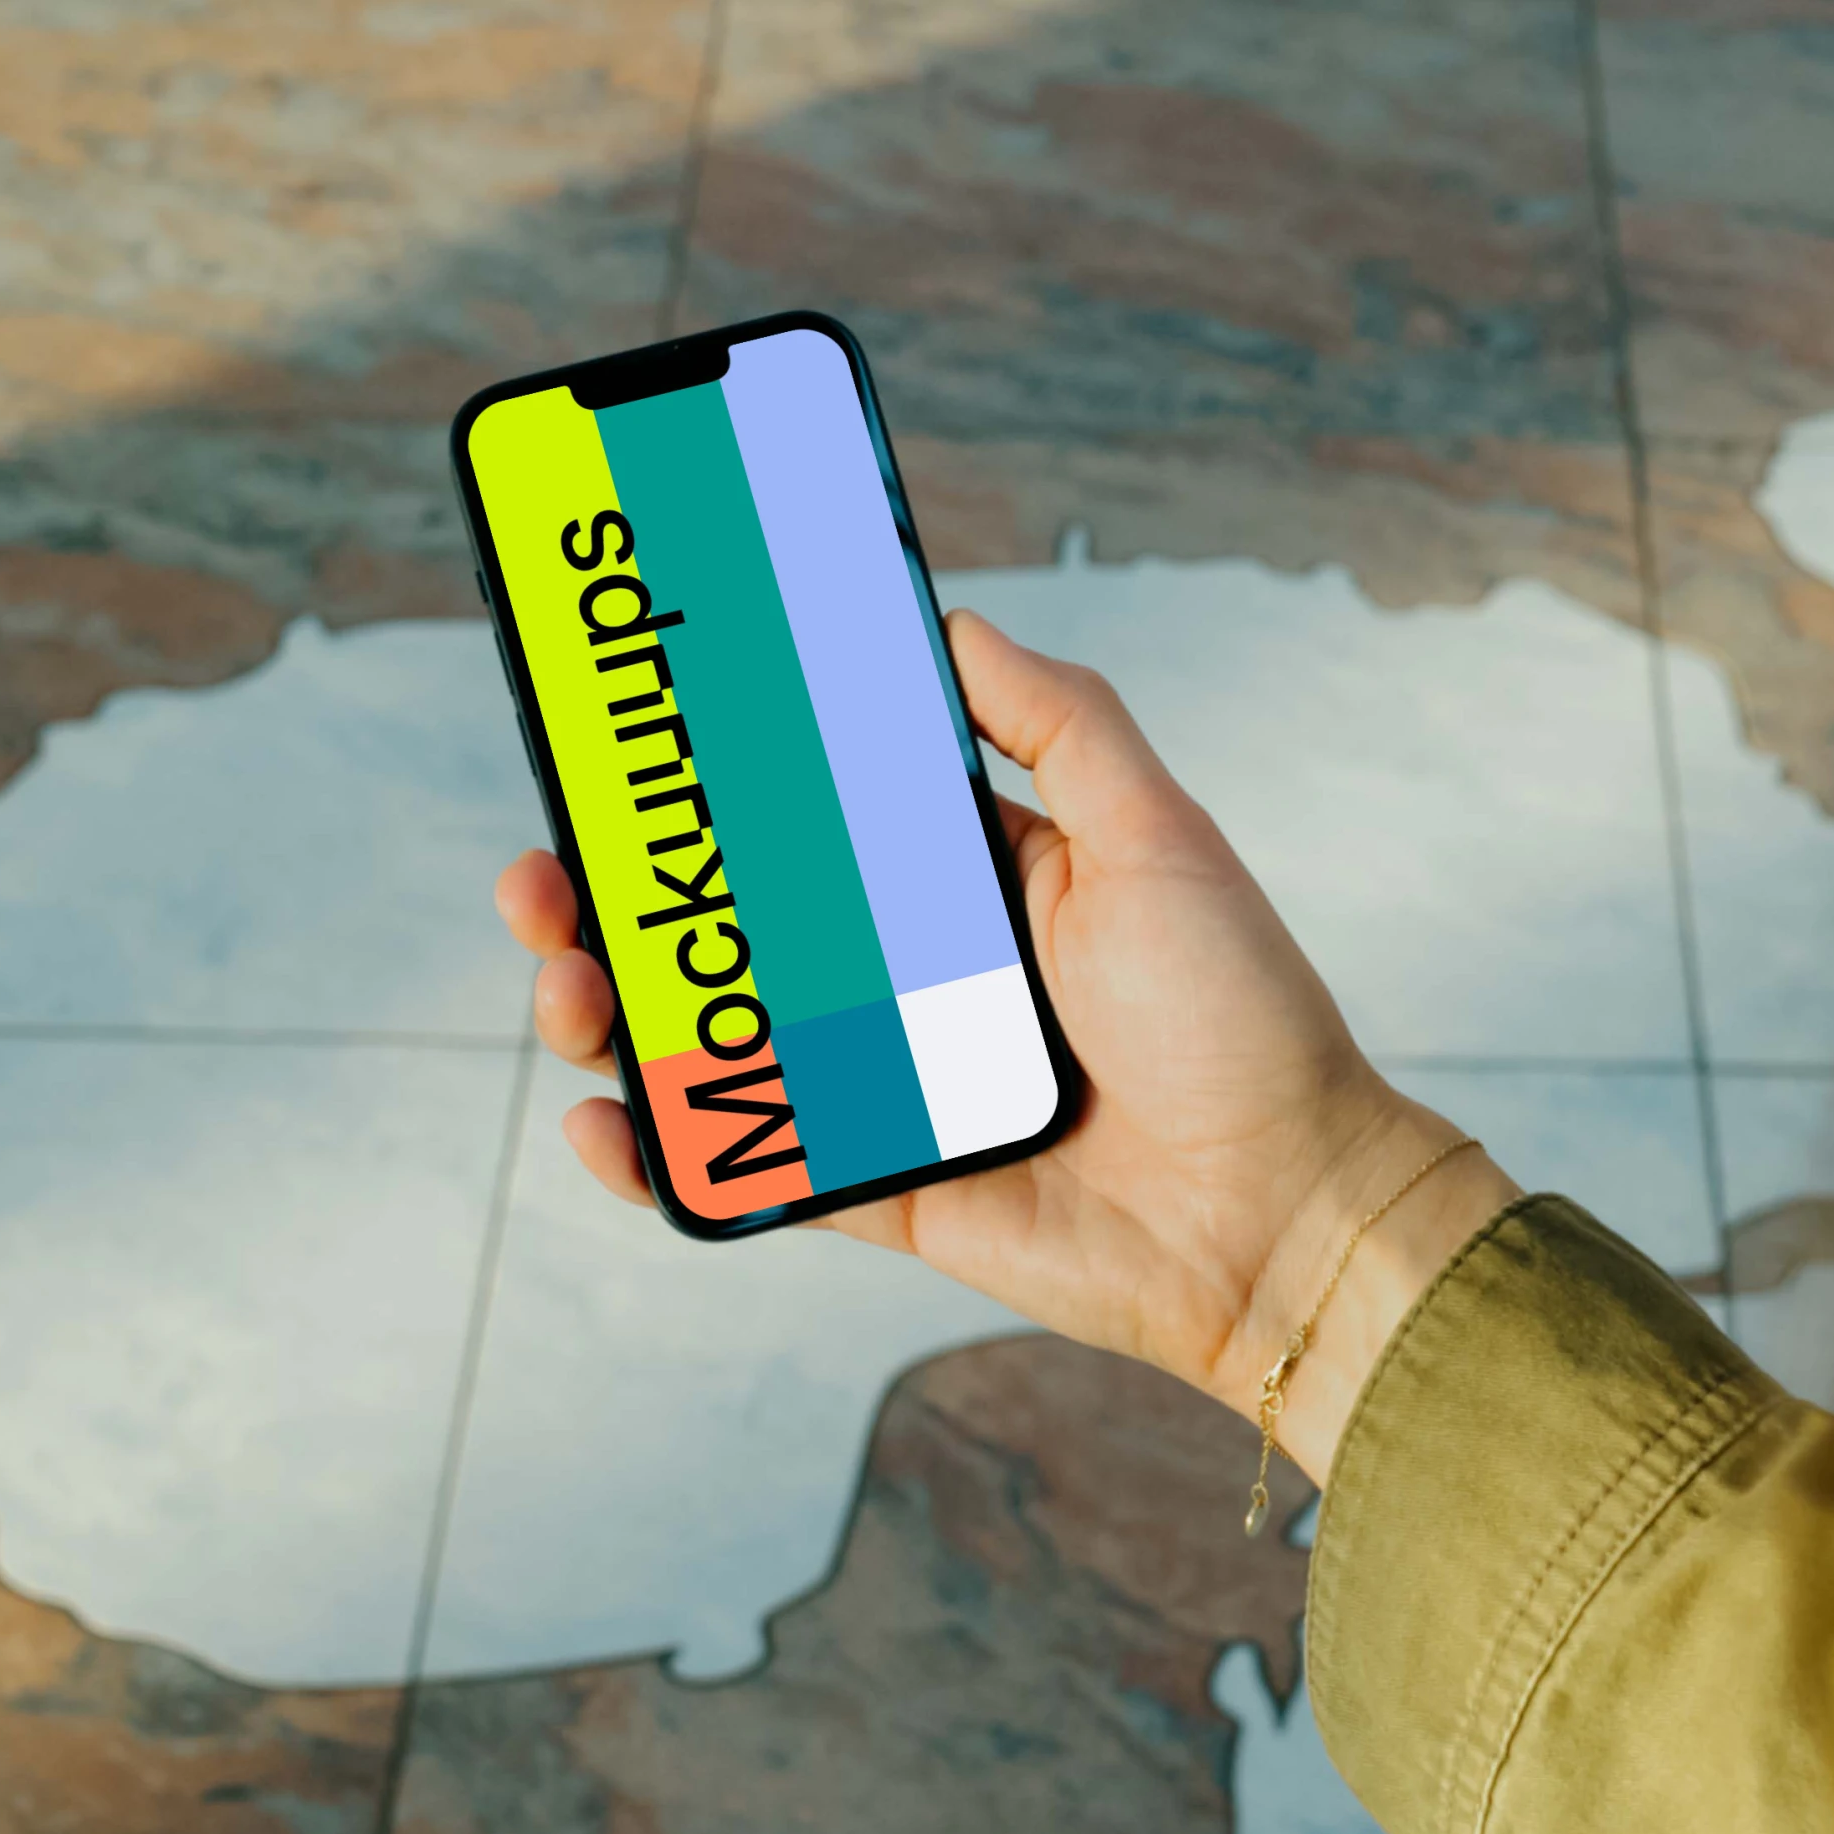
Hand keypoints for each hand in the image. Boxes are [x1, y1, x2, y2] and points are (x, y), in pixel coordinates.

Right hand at [498, 609, 1515, 1483]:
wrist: (1287, 1215)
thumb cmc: (1241, 1021)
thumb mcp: (1158, 839)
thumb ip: (1061, 722)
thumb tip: (952, 617)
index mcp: (970, 883)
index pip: (808, 815)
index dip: (711, 785)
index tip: (626, 742)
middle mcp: (913, 981)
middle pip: (730, 927)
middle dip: (622, 899)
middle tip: (546, 870)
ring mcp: (890, 1086)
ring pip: (716, 1041)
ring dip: (618, 1011)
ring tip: (564, 985)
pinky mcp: (886, 1190)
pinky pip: (752, 1168)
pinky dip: (665, 1150)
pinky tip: (604, 1118)